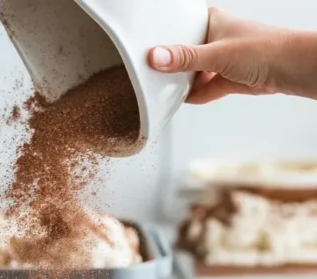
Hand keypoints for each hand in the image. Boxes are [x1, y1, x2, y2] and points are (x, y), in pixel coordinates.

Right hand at [148, 7, 316, 103]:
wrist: (293, 70)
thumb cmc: (266, 49)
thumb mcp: (217, 53)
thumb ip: (184, 58)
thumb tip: (155, 57)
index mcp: (210, 22)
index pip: (177, 27)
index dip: (159, 39)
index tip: (142, 52)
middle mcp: (213, 38)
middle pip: (181, 53)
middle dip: (169, 66)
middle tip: (150, 75)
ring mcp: (219, 60)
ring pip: (191, 73)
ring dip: (182, 83)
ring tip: (164, 90)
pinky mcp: (225, 79)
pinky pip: (202, 88)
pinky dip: (193, 95)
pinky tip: (182, 100)